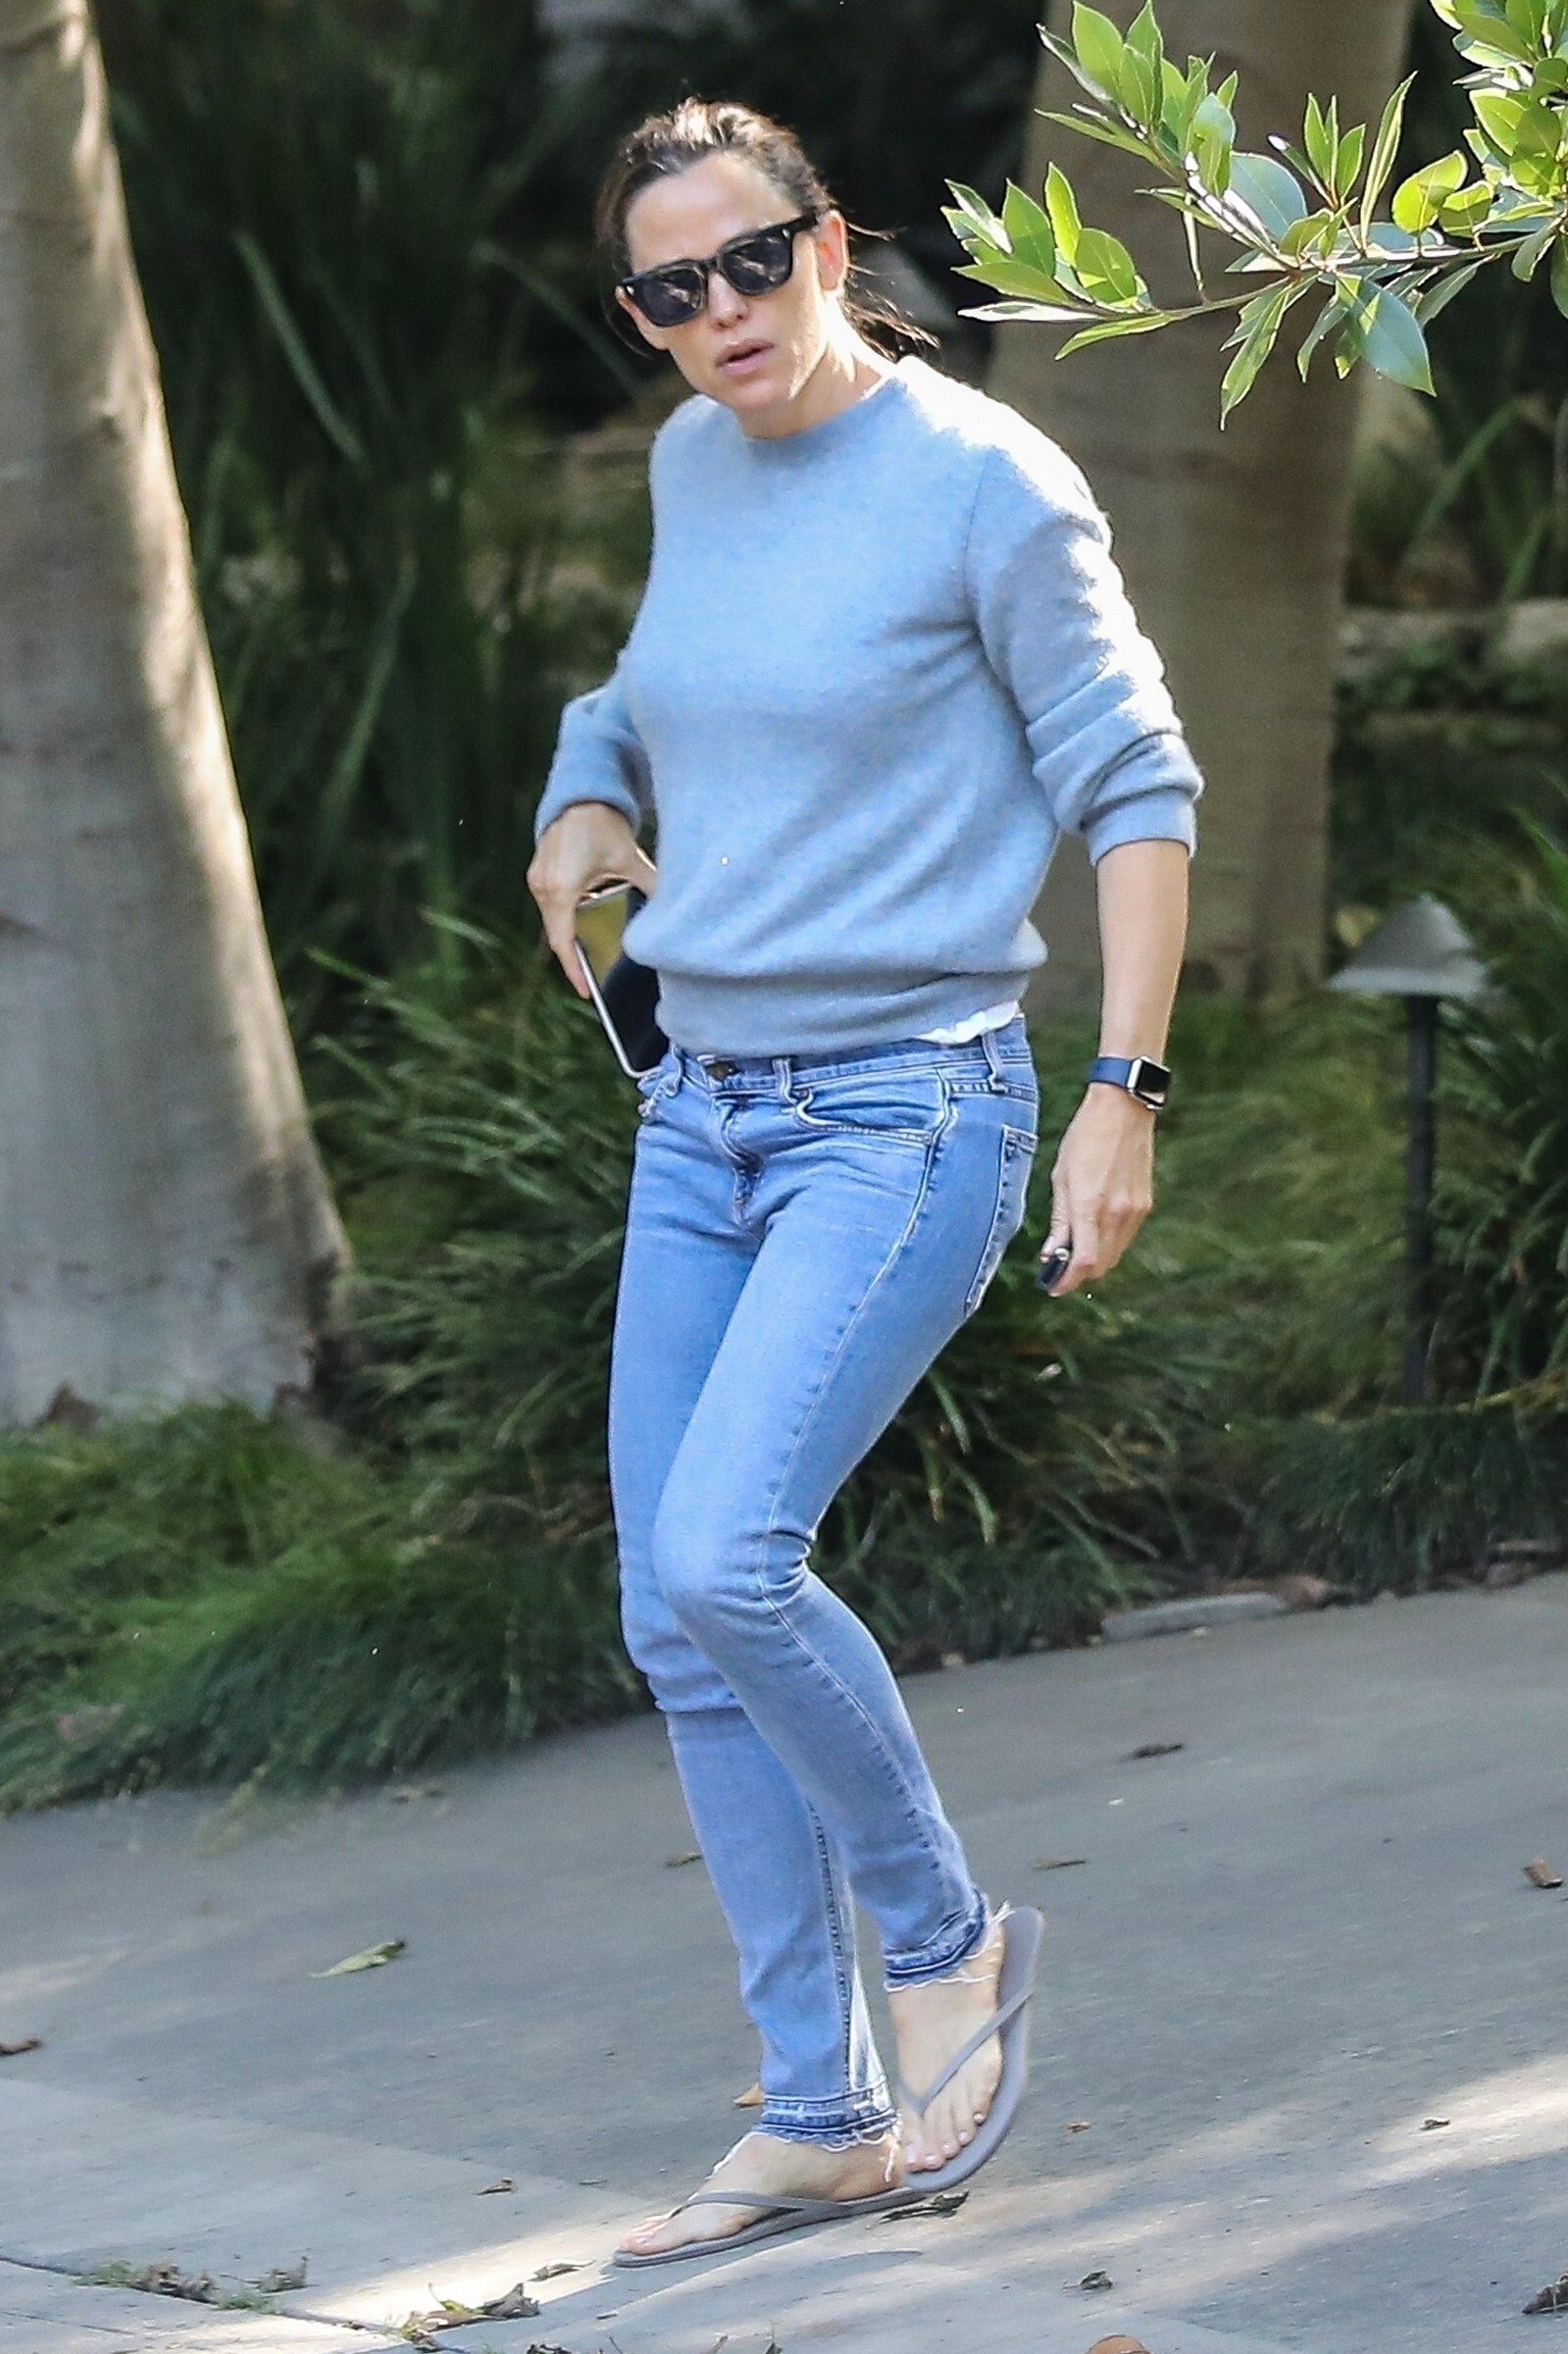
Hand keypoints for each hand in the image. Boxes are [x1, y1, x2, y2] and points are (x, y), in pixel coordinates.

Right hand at [526, 803, 656, 998]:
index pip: (563, 941)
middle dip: (573, 958)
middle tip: (590, 981)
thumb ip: (649, 886)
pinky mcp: (539, 874)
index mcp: (562, 888)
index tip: (585, 991)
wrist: (581, 795)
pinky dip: (566, 917)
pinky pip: (551, 905)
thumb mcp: (629, 859)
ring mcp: (538, 879)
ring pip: (553, 920)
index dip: (574, 970)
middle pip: (557, 934)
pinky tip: (585, 921)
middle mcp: (544, 886)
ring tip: (588, 957)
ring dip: (570, 936)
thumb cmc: (602, 824)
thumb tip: (674, 912)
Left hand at [1041, 1084, 1155, 1296]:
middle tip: (1060, 1269)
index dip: (1068, 1281)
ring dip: (1095, 1259)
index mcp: (1090, 1205)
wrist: (1123, 1110)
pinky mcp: (1145, 1204)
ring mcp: (1135, 1210)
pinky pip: (1125, 1237)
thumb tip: (1052, 1253)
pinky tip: (1094, 1229)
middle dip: (1079, 1273)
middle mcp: (1116, 1213)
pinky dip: (1109, 1242)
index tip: (1054, 1287)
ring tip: (1075, 1248)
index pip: (1084, 1262)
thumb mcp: (1061, 1177)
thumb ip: (1060, 1220)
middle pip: (1101, 1265)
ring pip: (1114, 1254)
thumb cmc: (1084, 1138)